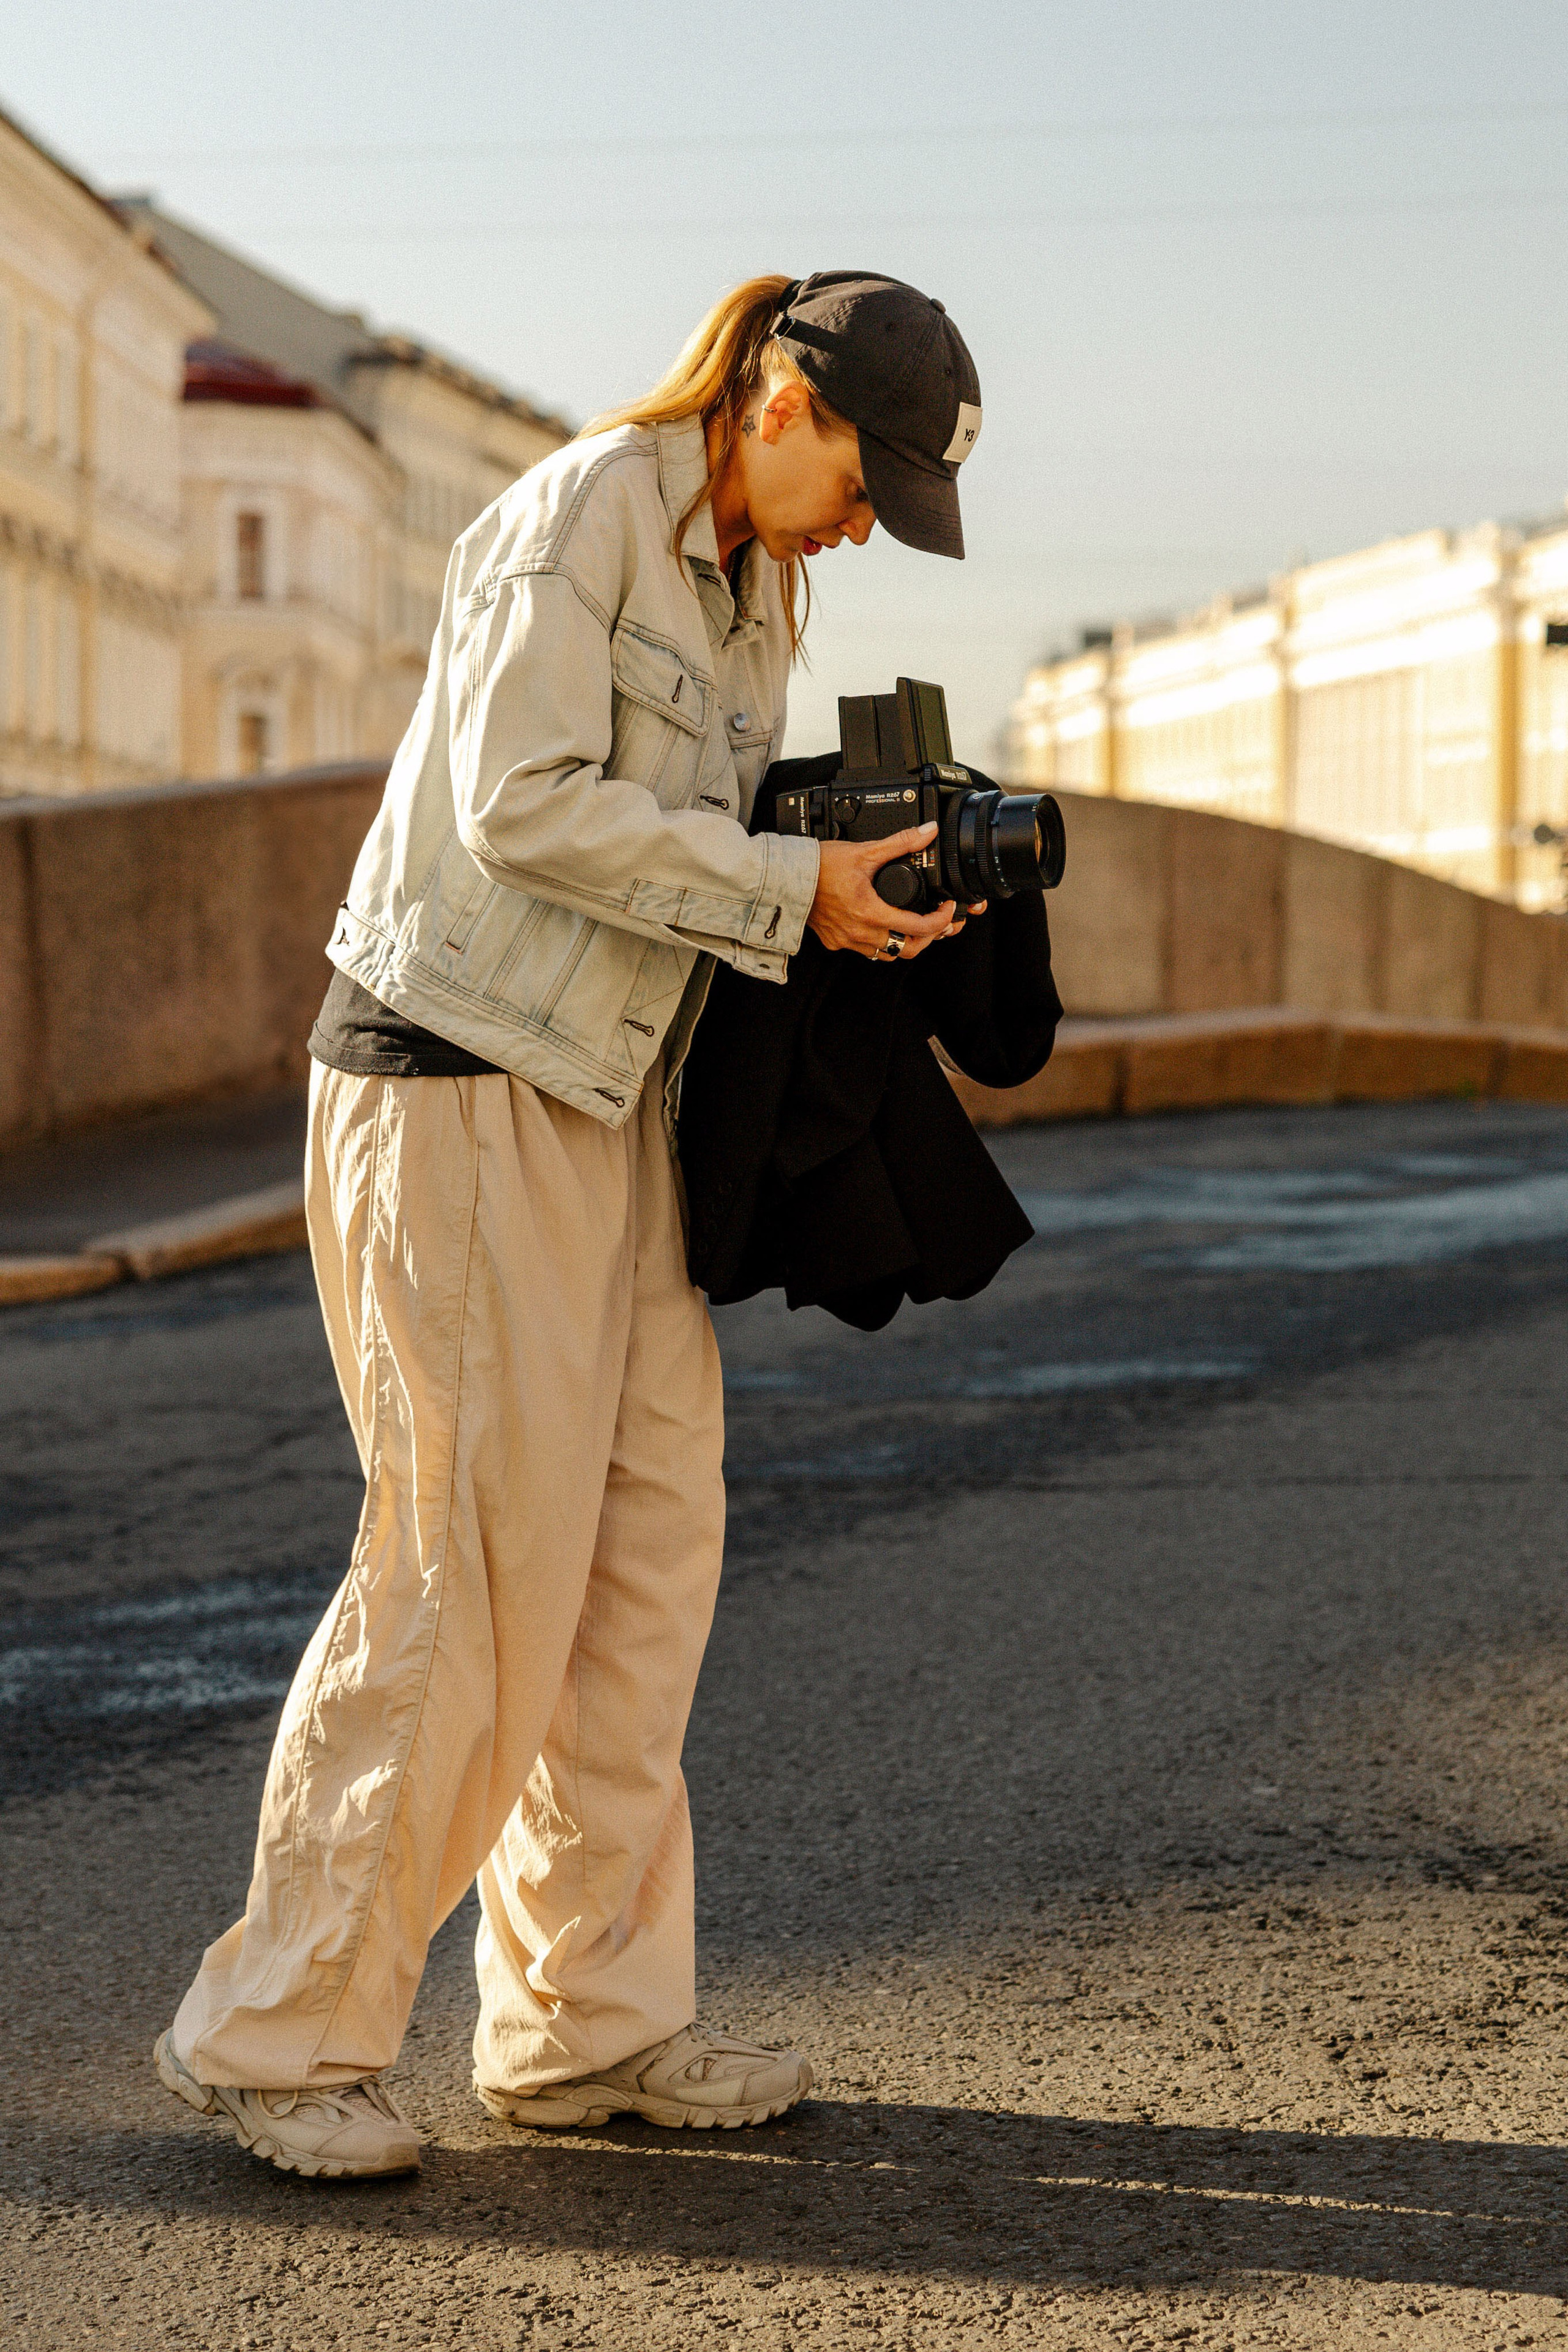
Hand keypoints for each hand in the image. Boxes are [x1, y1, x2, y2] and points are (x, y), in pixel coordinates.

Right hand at [805, 823, 983, 960]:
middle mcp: (860, 933)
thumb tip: (927, 832)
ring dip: (902, 943)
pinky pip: (864, 950)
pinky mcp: (835, 941)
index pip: (919, 929)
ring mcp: (847, 940)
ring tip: (911, 927)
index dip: (940, 921)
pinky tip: (881, 927)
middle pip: (907, 950)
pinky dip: (879, 942)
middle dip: (927, 939)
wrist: (785, 877)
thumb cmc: (819, 866)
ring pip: (886, 955)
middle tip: (935, 923)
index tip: (946, 910)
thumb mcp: (865, 851)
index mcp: (871, 913)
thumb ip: (900, 842)